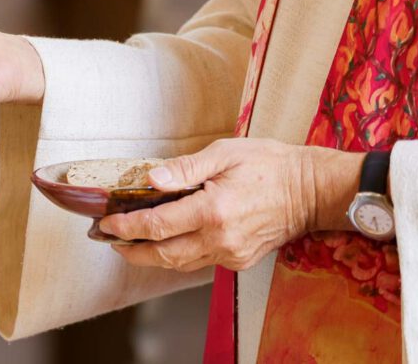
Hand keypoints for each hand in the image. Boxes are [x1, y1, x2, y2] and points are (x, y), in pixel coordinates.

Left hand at [99, 139, 362, 271]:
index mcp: (213, 210)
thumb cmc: (269, 165)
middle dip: (131, 250)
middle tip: (109, 240)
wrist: (311, 190)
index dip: (127, 227)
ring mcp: (231, 253)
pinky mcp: (240, 260)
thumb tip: (151, 179)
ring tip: (130, 243)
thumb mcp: (225, 154)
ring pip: (180, 263)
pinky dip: (178, 255)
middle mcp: (220, 238)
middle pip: (163, 255)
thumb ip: (185, 168)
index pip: (157, 225)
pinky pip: (200, 262)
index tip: (106, 224)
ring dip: (152, 256)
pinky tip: (167, 242)